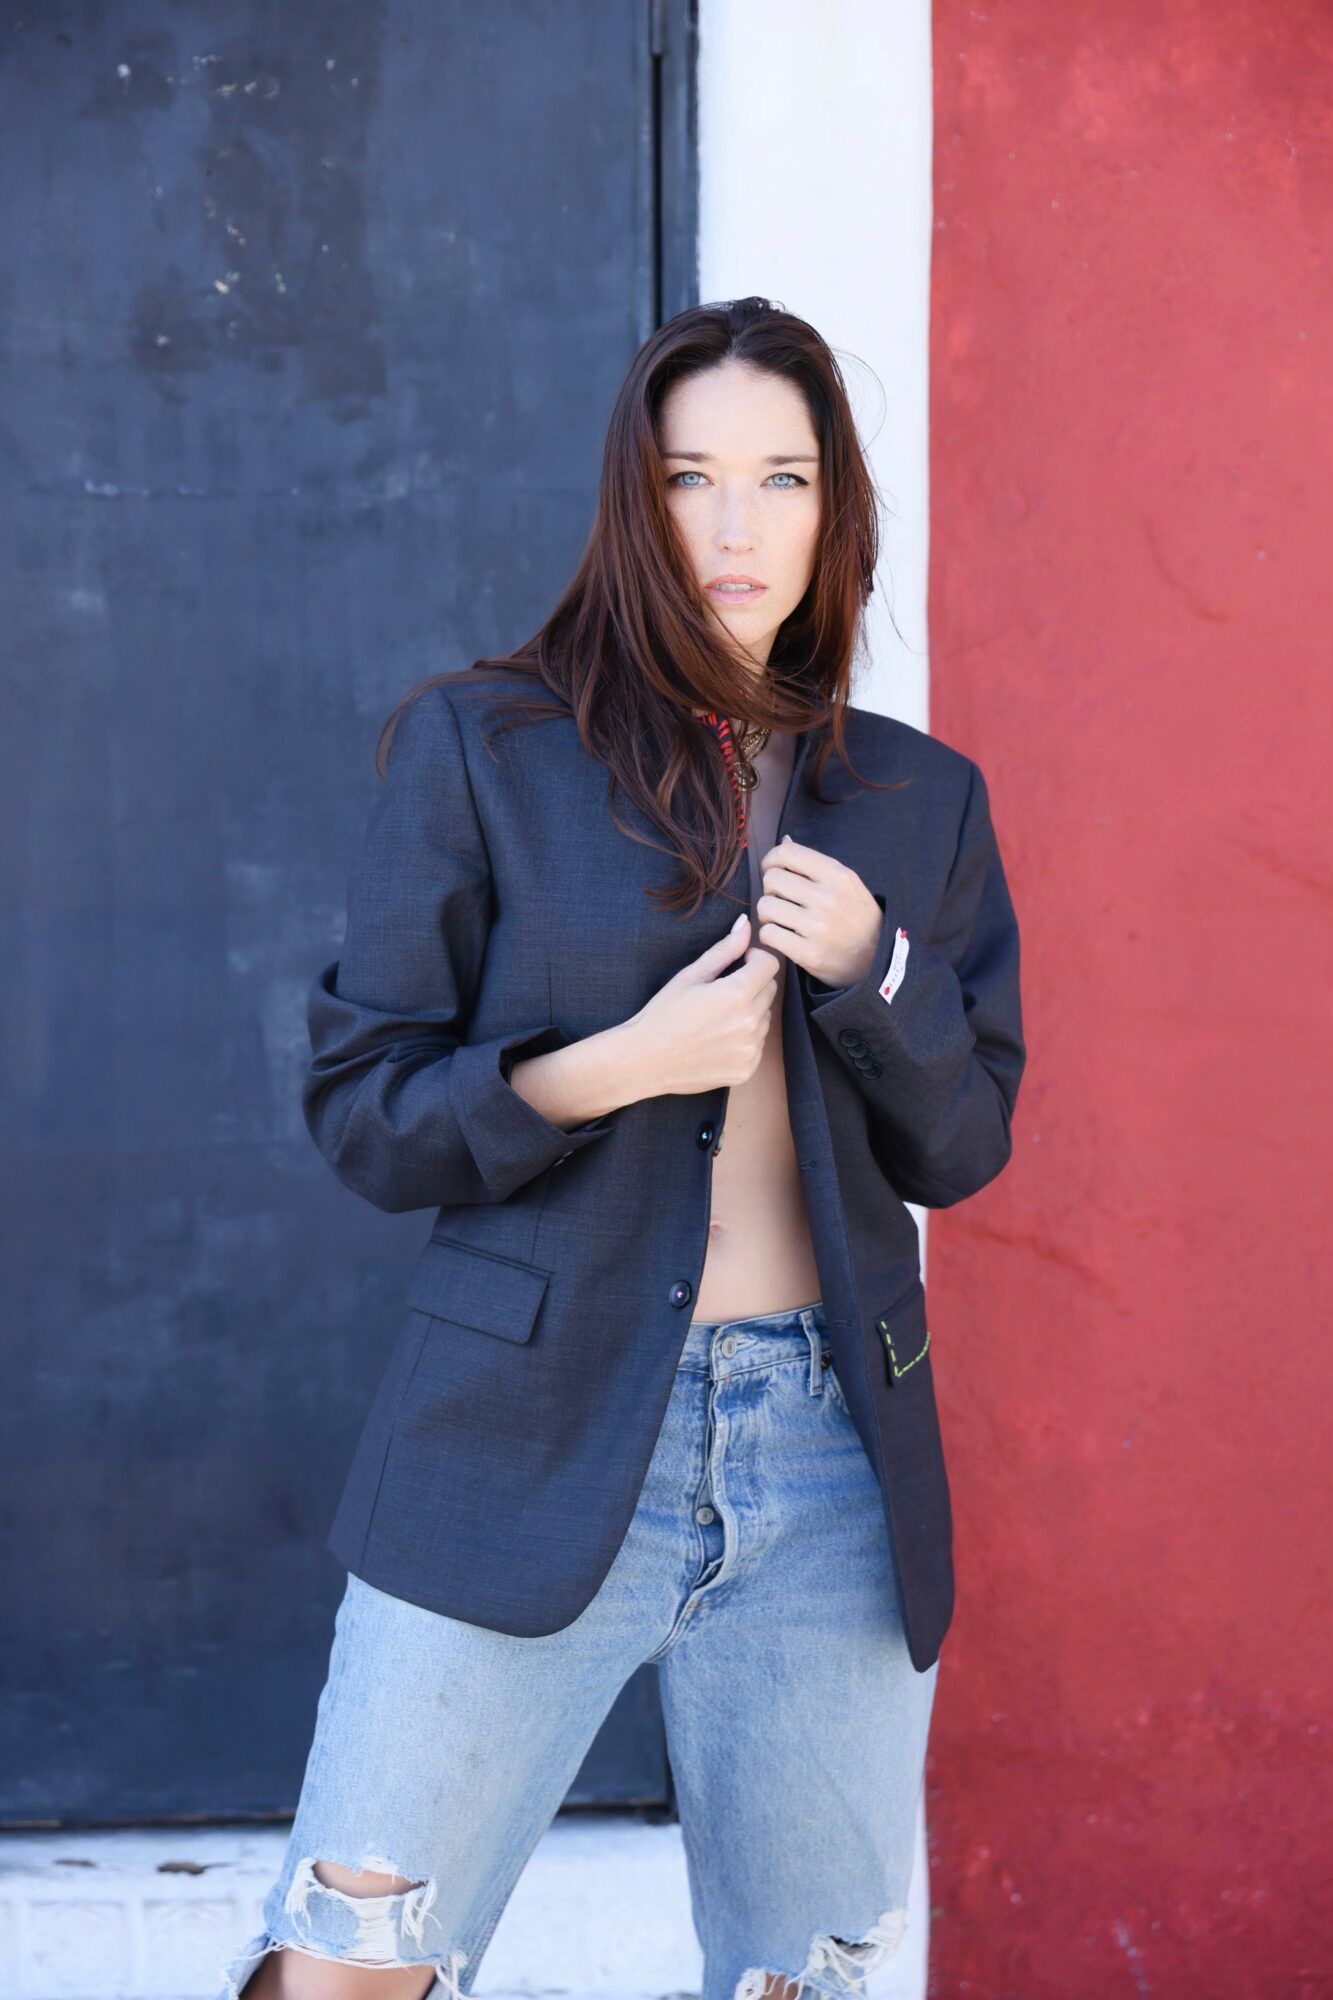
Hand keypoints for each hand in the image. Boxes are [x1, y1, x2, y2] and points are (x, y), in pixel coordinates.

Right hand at [625, 912, 780, 1094]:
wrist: (644, 1060)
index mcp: (736, 994)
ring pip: (764, 1018)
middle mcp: (749, 1023)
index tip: (739, 963)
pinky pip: (757, 1045)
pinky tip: (717, 1040)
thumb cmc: (663, 1014)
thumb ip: (725, 950)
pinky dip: (744, 1040)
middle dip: (752, 985)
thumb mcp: (691, 976)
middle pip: (770, 990)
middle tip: (721, 993)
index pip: (770, 965)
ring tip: (716, 1019)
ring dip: (749, 1013)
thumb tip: (746, 923)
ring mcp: (750, 1049)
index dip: (755, 959)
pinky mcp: (746, 1070)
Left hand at [754, 834, 882, 987]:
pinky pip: (768, 934)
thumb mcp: (847, 884)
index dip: (771, 860)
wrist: (876, 959)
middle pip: (771, 879)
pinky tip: (782, 936)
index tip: (773, 870)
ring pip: (765, 906)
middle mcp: (827, 897)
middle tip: (781, 899)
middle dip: (770, 889)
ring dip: (767, 913)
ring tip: (781, 919)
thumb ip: (815, 864)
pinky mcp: (808, 953)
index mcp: (837, 875)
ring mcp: (817, 927)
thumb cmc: (857, 918)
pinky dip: (770, 935)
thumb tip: (784, 842)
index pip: (786, 853)